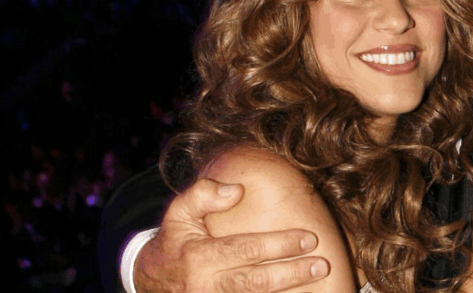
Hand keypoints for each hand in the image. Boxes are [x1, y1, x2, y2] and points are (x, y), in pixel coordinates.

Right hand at [135, 179, 329, 292]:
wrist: (150, 278)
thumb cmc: (174, 240)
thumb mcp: (179, 212)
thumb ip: (203, 194)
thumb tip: (237, 189)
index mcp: (199, 257)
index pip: (247, 250)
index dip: (280, 245)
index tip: (309, 238)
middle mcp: (207, 286)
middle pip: (257, 282)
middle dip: (292, 274)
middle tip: (321, 265)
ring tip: (316, 283)